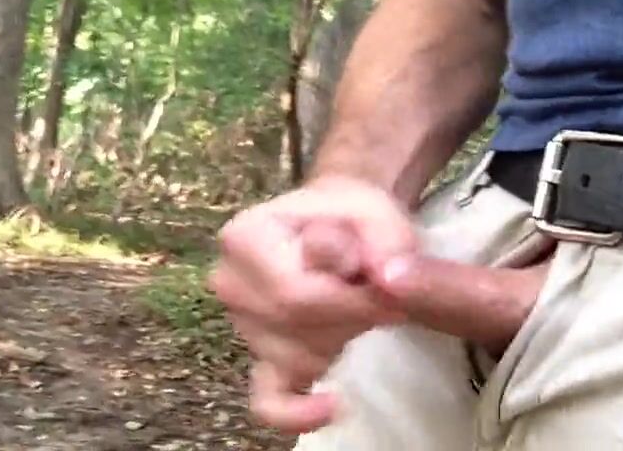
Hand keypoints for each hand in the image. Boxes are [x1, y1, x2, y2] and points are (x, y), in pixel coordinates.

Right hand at [211, 176, 551, 433]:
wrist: (339, 224)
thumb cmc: (354, 217)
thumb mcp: (376, 211)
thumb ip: (378, 238)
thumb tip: (374, 274)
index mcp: (244, 237)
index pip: (296, 294)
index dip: (353, 300)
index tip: (393, 287)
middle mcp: (230, 284)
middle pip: (297, 328)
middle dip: (352, 319)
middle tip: (386, 295)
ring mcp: (242, 328)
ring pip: (298, 360)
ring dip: (343, 340)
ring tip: (363, 306)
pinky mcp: (261, 360)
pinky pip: (269, 400)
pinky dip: (297, 411)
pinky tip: (331, 404)